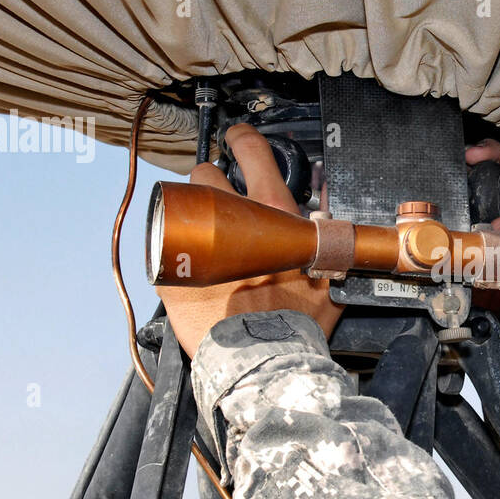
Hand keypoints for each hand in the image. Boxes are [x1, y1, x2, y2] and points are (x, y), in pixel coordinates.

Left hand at [156, 123, 343, 357]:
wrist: (264, 361)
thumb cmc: (298, 322)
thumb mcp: (328, 274)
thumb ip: (330, 240)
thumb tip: (334, 218)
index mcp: (272, 214)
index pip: (252, 151)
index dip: (243, 137)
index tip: (237, 139)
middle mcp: (231, 220)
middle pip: (206, 172)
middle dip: (210, 179)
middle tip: (218, 197)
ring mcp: (195, 243)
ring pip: (181, 204)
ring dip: (190, 212)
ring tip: (200, 234)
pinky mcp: (171, 272)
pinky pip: (166, 247)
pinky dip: (176, 253)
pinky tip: (188, 269)